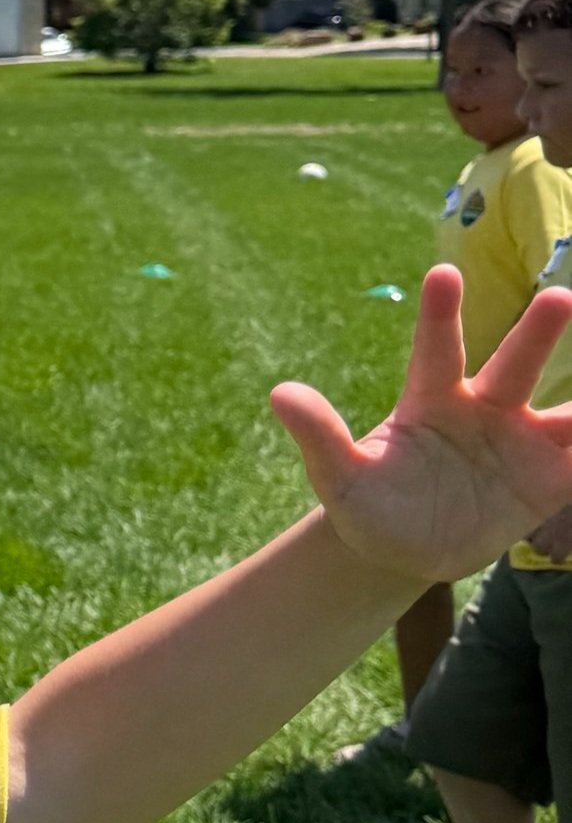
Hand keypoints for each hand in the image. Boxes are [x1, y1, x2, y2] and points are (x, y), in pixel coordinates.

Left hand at [273, 267, 571, 581]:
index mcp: (431, 399)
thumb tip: (279, 393)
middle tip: (560, 297)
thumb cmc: (368, 504)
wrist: (403, 548)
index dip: (439, 314)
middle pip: (516, 364)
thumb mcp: (339, 477)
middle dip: (538, 333)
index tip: (441, 273)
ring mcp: (524, 439)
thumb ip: (320, 435)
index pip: (436, 349)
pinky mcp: (551, 478)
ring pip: (571, 410)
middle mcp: (485, 408)